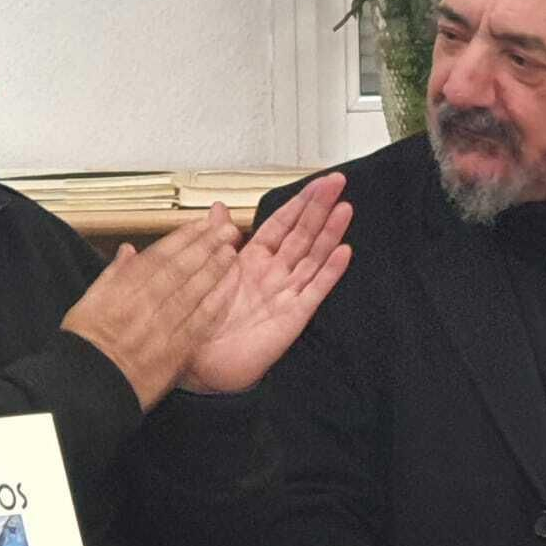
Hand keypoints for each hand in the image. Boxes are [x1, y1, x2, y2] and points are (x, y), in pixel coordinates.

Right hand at [61, 208, 241, 409]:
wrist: (86, 390)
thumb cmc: (84, 346)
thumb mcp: (87, 303)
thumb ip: (112, 275)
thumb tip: (129, 250)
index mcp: (122, 289)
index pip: (159, 256)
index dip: (183, 238)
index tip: (201, 224)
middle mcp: (144, 303)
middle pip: (181, 269)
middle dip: (207, 246)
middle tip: (227, 230)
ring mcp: (162, 327)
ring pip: (194, 291)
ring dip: (215, 269)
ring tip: (232, 252)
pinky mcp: (175, 351)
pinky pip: (199, 323)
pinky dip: (215, 304)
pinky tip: (229, 289)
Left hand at [182, 173, 352, 393]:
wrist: (200, 363)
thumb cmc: (203, 320)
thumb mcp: (208, 271)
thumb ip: (216, 237)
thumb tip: (217, 207)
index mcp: (254, 260)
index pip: (282, 224)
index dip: (300, 202)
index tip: (318, 183)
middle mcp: (274, 274)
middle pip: (303, 234)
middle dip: (320, 208)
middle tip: (338, 183)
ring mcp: (287, 293)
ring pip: (313, 257)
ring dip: (330, 233)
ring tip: (345, 209)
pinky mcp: (293, 316)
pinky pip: (314, 290)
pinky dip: (329, 271)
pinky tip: (343, 252)